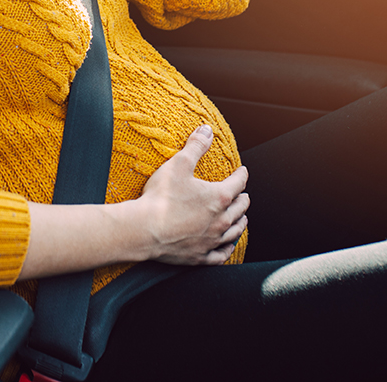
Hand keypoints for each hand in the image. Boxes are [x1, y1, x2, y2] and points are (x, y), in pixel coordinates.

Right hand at [134, 124, 248, 264]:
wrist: (143, 230)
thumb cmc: (160, 198)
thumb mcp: (178, 164)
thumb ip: (195, 146)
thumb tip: (207, 130)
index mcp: (219, 197)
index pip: (238, 183)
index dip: (241, 175)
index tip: (242, 171)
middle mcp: (220, 221)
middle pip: (239, 209)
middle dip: (242, 199)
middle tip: (242, 194)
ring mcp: (211, 240)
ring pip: (234, 232)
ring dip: (240, 223)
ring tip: (242, 219)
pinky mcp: (200, 256)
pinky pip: (221, 255)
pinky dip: (227, 250)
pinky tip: (228, 247)